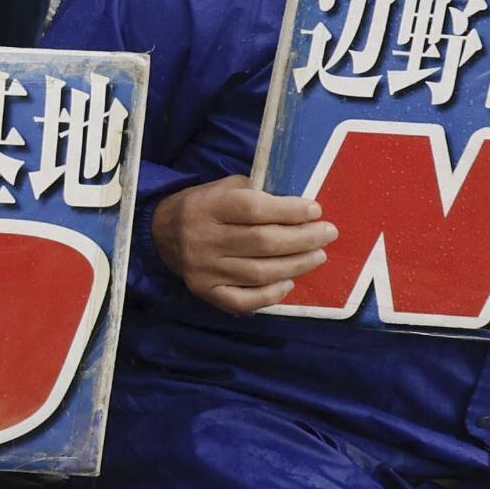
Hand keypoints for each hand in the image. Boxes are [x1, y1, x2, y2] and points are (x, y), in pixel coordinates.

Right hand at [150, 176, 334, 313]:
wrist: (160, 233)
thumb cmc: (204, 206)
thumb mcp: (223, 188)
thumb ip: (256, 194)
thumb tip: (298, 207)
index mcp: (208, 207)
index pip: (253, 209)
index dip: (289, 211)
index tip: (315, 211)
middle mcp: (203, 239)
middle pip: (262, 242)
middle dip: (303, 238)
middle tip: (328, 234)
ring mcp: (203, 269)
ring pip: (259, 272)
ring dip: (296, 265)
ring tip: (318, 256)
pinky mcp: (205, 291)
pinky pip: (243, 300)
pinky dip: (270, 295)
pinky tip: (287, 283)